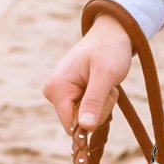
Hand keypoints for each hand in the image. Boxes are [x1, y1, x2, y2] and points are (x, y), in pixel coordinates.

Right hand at [42, 13, 132, 133]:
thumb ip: (94, 101)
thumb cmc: (108, 51)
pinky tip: (100, 86)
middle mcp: (53, 93)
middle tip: (106, 88)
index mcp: (57, 88)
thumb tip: (84, 127)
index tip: (103, 100)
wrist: (110, 36)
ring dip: (101, 106)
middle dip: (99, 111)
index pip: (71, 127)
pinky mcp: (68, 96)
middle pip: (79, 124)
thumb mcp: (105, 76)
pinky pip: (86, 113)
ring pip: (84, 120)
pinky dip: (99, 103)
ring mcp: (59, 95)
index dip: (91, 121)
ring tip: (103, 84)